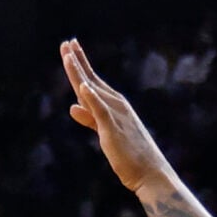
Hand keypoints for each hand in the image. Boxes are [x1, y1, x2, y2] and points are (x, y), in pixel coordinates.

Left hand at [59, 39, 168, 193]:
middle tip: (65, 42)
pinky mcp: (114, 130)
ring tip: (68, 55)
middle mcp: (116, 105)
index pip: (92, 81)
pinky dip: (93, 98)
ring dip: (80, 72)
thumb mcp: (105, 133)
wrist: (151, 173)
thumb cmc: (131, 155)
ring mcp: (116, 116)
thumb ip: (90, 118)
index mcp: (114, 105)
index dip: (80, 65)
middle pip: (91, 80)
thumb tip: (72, 107)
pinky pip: (101, 111)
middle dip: (77, 61)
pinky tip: (83, 86)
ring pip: (93, 90)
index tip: (70, 49)